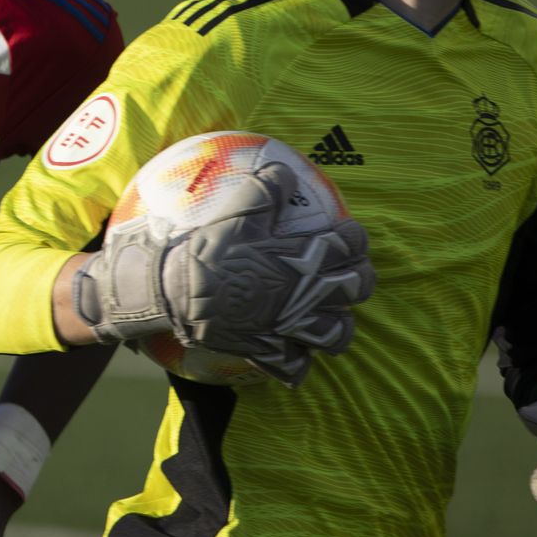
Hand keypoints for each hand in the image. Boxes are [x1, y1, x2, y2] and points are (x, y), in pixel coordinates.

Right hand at [72, 162, 373, 383]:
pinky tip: (295, 354)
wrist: (176, 290)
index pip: (348, 245)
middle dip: (361, 279)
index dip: (355, 238)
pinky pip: (294, 367)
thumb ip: (266, 189)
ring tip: (333, 320)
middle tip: (353, 274)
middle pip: (354, 289)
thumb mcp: (237, 211)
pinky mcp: (266, 350)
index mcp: (300, 258)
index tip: (350, 235)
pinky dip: (298, 363)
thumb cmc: (209, 250)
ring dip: (338, 326)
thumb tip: (285, 170)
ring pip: (334, 334)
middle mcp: (303, 294)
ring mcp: (286, 326)